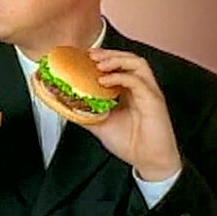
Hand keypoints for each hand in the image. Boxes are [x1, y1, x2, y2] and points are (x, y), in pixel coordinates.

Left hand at [84, 48, 181, 181]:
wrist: (149, 161)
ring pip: (137, 63)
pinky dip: (120, 77)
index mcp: (129, 91)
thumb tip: (63, 105)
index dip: (102, 57)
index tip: (83, 56)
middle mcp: (140, 88)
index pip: (118, 65)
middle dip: (108, 54)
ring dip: (116, 59)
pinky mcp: (153, 100)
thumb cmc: (130, 143)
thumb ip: (84, 113)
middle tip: (90, 55)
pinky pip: (138, 81)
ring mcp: (148, 92)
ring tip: (98, 64)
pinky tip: (104, 81)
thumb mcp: (100, 125)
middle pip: (128, 58)